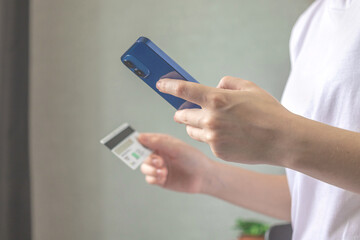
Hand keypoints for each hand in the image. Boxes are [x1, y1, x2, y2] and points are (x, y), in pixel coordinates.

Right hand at [138, 133, 212, 192]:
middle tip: (157, 161)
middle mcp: (159, 154)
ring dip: (151, 169)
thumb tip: (140, 137)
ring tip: (162, 171)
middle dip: (148, 159)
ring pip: (144, 168)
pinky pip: (149, 179)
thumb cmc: (193, 159)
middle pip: (141, 155)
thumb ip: (158, 142)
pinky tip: (163, 177)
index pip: (145, 140)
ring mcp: (159, 167)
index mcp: (162, 143)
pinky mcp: (161, 179)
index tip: (129, 144)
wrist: (204, 177)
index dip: (137, 142)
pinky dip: (153, 178)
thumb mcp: (176, 148)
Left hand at [156, 76, 294, 164]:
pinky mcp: (218, 152)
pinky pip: (207, 143)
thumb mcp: (249, 88)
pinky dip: (212, 138)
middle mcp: (210, 119)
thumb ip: (228, 83)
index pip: (184, 90)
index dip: (169, 86)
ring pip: (191, 132)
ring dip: (195, 126)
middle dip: (182, 112)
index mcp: (216, 99)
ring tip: (212, 124)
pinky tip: (229, 136)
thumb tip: (215, 86)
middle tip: (188, 111)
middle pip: (181, 116)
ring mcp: (213, 138)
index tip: (160, 85)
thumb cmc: (269, 111)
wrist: (283, 140)